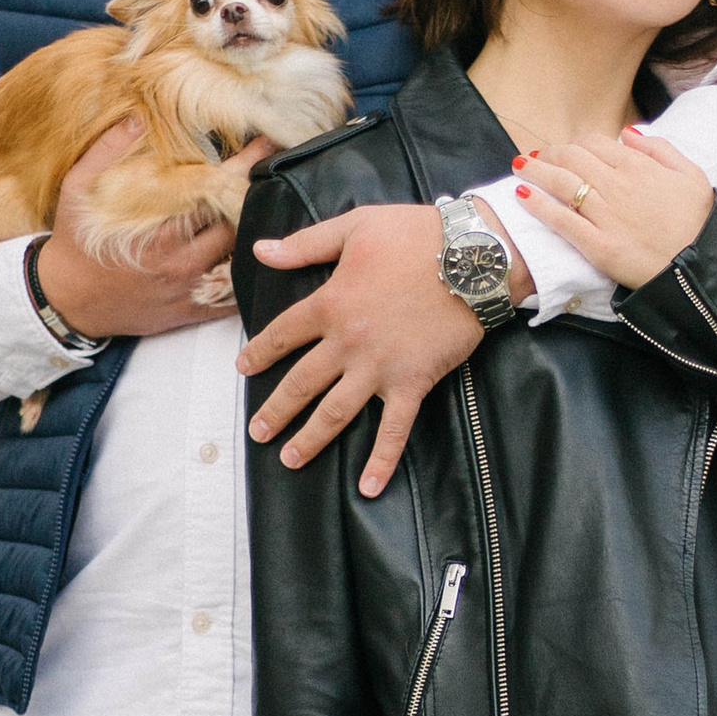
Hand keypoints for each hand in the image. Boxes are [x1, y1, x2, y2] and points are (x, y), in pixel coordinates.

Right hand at [33, 123, 273, 341]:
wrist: (66, 300)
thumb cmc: (75, 242)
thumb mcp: (77, 189)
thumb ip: (107, 151)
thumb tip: (137, 117)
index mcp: (159, 228)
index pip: (215, 190)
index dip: (245, 165)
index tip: (266, 144)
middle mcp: (180, 260)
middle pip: (236, 222)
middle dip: (256, 195)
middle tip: (276, 174)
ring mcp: (188, 288)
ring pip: (241, 257)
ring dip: (256, 232)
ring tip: (273, 209)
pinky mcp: (190, 312)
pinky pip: (233, 299)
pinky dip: (251, 277)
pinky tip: (262, 257)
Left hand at [242, 200, 509, 495]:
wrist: (473, 257)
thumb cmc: (416, 235)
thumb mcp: (355, 227)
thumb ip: (305, 244)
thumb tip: (260, 251)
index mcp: (331, 303)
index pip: (283, 334)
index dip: (260, 352)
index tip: (243, 369)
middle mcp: (348, 341)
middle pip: (301, 383)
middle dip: (276, 410)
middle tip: (258, 432)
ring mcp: (380, 367)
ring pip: (335, 412)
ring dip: (310, 438)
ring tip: (290, 459)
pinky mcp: (413, 382)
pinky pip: (395, 429)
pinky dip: (382, 460)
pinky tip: (368, 487)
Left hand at [512, 128, 714, 292]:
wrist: (700, 268)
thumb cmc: (698, 223)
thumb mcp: (692, 175)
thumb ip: (661, 149)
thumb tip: (629, 133)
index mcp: (639, 167)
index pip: (596, 143)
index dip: (577, 144)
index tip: (568, 150)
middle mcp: (617, 186)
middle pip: (572, 158)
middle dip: (550, 154)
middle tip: (537, 157)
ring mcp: (605, 215)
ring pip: (561, 183)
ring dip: (535, 171)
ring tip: (519, 166)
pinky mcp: (596, 245)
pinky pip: (561, 220)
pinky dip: (538, 204)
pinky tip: (521, 194)